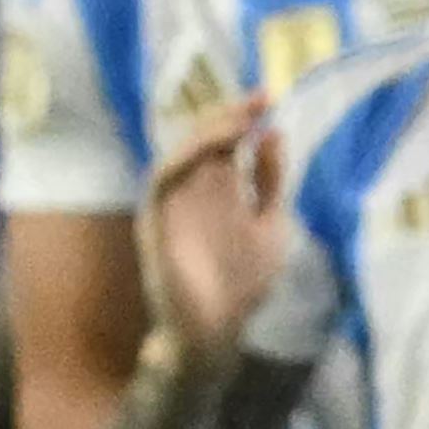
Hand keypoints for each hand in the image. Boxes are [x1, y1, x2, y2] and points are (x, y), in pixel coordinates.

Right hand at [136, 96, 285, 368]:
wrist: (217, 331)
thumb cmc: (243, 282)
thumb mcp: (272, 224)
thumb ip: (271, 182)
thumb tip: (273, 132)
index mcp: (225, 191)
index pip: (231, 142)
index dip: (246, 117)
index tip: (271, 97)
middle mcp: (198, 190)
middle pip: (207, 139)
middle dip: (231, 114)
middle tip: (261, 97)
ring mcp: (176, 203)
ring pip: (184, 150)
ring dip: (210, 130)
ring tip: (242, 118)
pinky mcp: (156, 219)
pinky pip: (162, 178)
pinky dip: (184, 157)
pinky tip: (212, 147)